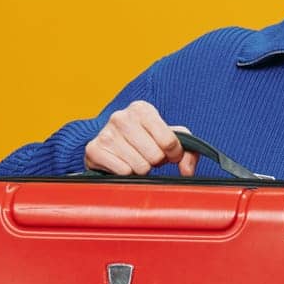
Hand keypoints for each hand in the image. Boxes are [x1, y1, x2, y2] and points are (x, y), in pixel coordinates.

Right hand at [84, 99, 198, 175]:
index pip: (169, 141)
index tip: (167, 152)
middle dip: (155, 161)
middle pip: (155, 156)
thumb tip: (187, 170)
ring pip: (139, 166)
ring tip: (135, 158)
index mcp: (142, 109)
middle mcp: (121, 117)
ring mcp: (105, 133)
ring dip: (141, 168)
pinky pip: (123, 172)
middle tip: (147, 155)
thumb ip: (189, 151)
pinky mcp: (93, 150)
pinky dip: (126, 173)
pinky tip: (122, 163)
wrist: (111, 146)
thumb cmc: (146, 141)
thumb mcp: (171, 139)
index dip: (173, 153)